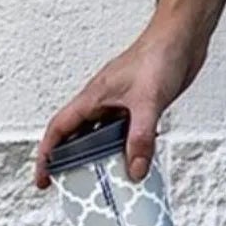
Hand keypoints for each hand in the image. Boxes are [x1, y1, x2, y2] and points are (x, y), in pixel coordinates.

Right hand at [31, 19, 208, 190]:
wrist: (181, 39)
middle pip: (77, 136)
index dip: (47, 155)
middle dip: (71, 161)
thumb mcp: (148, 102)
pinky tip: (136, 163)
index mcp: (93, 98)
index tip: (43, 178)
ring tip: (105, 183)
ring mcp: (121, 105)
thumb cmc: (158, 56)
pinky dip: (126, 150)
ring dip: (101, 158)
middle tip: (73, 187)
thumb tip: (134, 170)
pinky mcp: (140, 107)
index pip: (59, 129)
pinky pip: (125, 134)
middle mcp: (103, 102)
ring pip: (103, 137)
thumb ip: (140, 138)